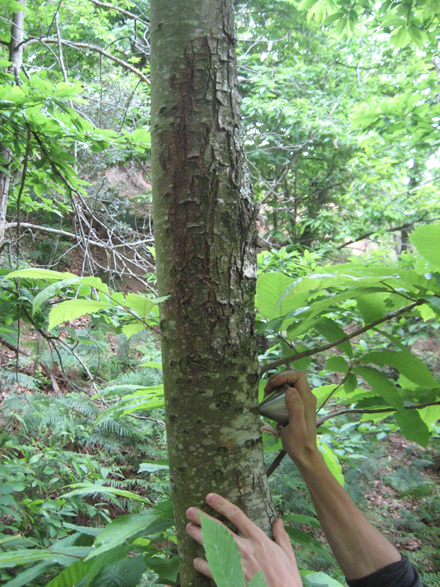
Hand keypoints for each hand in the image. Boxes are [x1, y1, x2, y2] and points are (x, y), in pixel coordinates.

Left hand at [186, 493, 301, 586]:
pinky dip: (203, 565)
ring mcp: (237, 564)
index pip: (236, 515)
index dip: (221, 504)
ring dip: (199, 536)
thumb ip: (281, 536)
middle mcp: (245, 549)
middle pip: (219, 529)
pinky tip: (196, 560)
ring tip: (189, 528)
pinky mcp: (231, 579)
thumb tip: (278, 520)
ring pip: (213, 546)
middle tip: (190, 511)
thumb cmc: (287, 579)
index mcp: (259, 539)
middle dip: (203, 519)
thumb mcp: (288, 555)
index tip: (210, 497)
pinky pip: (213, 570)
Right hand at [264, 371, 317, 466]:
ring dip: (276, 385)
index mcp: (307, 400)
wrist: (304, 453)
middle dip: (278, 379)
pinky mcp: (297, 405)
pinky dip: (277, 392)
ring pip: (289, 383)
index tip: (272, 385)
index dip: (284, 376)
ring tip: (266, 395)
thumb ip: (295, 408)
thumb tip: (290, 390)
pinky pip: (287, 391)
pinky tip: (270, 400)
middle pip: (292, 377)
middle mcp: (306, 397)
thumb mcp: (296, 427)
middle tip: (267, 391)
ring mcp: (302, 400)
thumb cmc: (299, 442)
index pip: (298, 376)